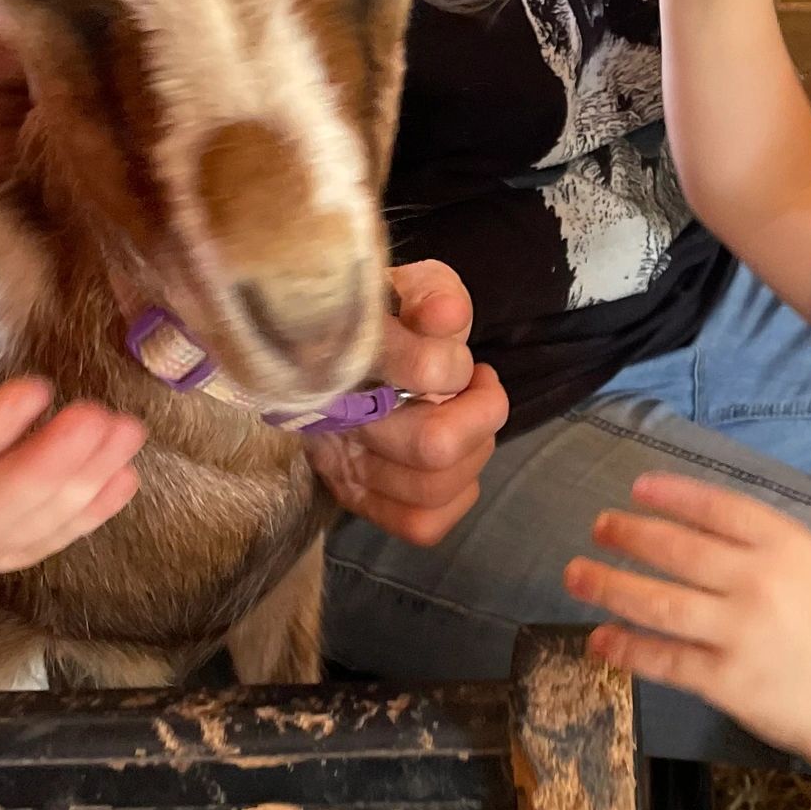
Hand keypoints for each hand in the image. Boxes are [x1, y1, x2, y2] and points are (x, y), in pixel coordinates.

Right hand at [306, 261, 508, 544]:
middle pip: (433, 445)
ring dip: (474, 451)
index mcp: (340, 354)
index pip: (422, 372)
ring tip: (468, 417)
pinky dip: (457, 495)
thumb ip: (434, 293)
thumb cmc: (382, 314)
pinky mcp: (355, 498)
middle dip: (480, 414)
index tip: (456, 350)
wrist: (329, 340)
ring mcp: (340, 464)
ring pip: (432, 487)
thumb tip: (448, 317)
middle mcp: (334, 417)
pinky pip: (420, 524)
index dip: (456, 366)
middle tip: (476, 385)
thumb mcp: (408, 285)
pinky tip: (457, 459)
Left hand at [565, 473, 810, 765]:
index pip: (718, 508)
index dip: (672, 495)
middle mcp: (760, 583)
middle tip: (600, 527)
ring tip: (577, 574)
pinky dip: (626, 647)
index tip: (636, 488)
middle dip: (629, 535)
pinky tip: (600, 638)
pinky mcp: (725, 681)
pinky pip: (663, 659)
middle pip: (678, 551)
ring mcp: (740, 634)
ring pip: (659, 603)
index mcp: (787, 546)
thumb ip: (759, 543)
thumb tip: (687, 523)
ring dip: (610, 586)